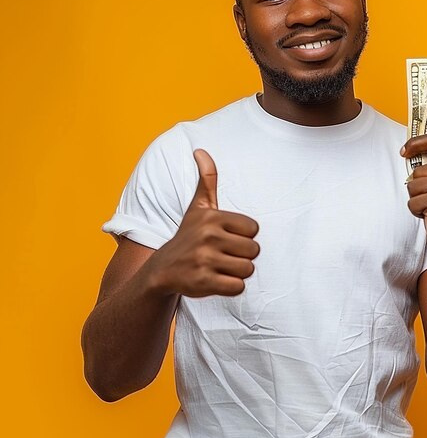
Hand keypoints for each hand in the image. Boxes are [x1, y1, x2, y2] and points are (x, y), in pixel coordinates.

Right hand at [148, 149, 259, 296]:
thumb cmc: (189, 235)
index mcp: (212, 217)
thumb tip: (200, 150)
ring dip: (238, 272)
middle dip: (242, 256)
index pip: (254, 229)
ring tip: (220, 267)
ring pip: (248, 269)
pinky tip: (216, 279)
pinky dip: (231, 287)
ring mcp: (204, 260)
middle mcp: (208, 237)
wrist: (162, 269)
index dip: (244, 236)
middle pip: (254, 250)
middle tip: (223, 255)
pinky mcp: (203, 282)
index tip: (227, 237)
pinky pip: (238, 287)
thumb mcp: (198, 207)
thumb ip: (206, 179)